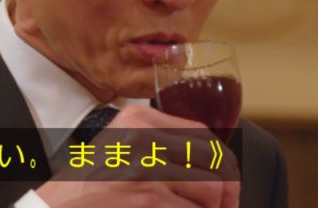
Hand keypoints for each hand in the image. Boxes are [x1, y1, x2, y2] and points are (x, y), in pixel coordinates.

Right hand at [36, 105, 239, 207]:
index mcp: (140, 120)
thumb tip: (222, 170)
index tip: (228, 189)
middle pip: (216, 164)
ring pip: (213, 192)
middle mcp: (144, 137)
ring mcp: (146, 167)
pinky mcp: (147, 197)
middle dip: (227, 195)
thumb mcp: (123, 151)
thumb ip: (163, 148)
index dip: (224, 167)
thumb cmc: (89, 189)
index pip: (206, 137)